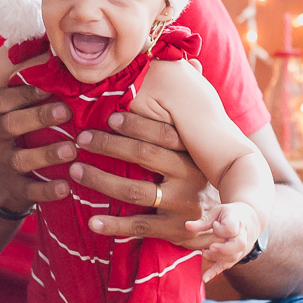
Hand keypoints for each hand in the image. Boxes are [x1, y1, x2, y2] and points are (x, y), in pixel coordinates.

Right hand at [0, 83, 75, 213]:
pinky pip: (29, 191)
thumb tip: (59, 54)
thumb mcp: (26, 114)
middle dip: (37, 117)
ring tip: (71, 150)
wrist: (8, 183)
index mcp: (0, 115)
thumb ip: (41, 91)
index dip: (25, 92)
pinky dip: (47, 190)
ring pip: (20, 159)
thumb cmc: (28, 137)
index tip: (50, 87)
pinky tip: (66, 187)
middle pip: (10, 125)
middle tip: (66, 112)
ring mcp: (4, 165)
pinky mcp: (15, 189)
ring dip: (46, 153)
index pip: (4, 100)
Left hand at [75, 110, 219, 249]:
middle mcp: (191, 176)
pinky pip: (139, 226)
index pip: (163, 133)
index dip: (135, 124)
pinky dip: (113, 224)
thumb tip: (174, 73)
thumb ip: (178, 127)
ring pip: (135, 190)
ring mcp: (183, 204)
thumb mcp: (196, 153)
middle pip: (145, 155)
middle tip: (80, 139)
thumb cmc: (197, 179)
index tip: (108, 117)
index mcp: (193, 153)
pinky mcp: (175, 229)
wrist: (227, 224)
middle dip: (109, 145)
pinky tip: (91, 221)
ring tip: (74, 170)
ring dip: (100, 180)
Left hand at [186, 202, 256, 282]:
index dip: (222, 228)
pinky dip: (215, 272)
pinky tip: (204, 278)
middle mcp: (242, 236)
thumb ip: (203, 221)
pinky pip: (226, 265)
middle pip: (238, 245)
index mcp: (237, 222)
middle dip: (224, 249)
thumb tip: (187, 226)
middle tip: (210, 247)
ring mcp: (241, 249)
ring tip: (205, 253)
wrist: (250, 219)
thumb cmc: (230, 214)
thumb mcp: (217, 212)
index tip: (215, 224)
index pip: (231, 228)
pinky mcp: (235, 256)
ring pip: (233, 257)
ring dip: (218, 258)